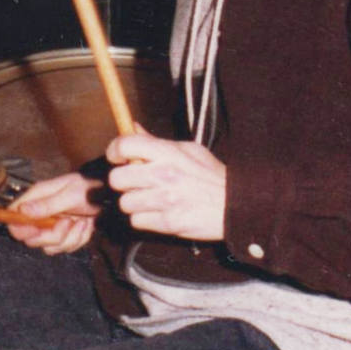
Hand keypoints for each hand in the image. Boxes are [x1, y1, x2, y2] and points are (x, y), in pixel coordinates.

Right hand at [6, 170, 102, 255]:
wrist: (107, 196)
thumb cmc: (87, 188)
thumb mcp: (70, 194)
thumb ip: (47, 204)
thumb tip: (23, 211)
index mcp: (36, 200)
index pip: (14, 220)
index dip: (21, 229)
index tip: (38, 228)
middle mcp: (40, 215)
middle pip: (31, 240)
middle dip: (53, 236)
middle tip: (68, 222)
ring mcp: (51, 228)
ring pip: (49, 247)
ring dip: (70, 238)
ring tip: (81, 222)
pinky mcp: (63, 236)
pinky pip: (65, 248)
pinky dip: (79, 238)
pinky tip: (86, 225)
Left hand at [105, 131, 227, 239]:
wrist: (235, 205)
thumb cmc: (211, 176)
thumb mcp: (188, 150)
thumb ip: (156, 142)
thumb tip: (132, 127)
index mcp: (169, 153)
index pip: (125, 145)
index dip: (115, 151)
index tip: (117, 157)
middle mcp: (164, 175)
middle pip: (117, 179)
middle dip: (123, 182)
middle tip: (136, 183)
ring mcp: (165, 200)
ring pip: (125, 203)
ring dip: (134, 203)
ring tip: (150, 200)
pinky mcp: (168, 222)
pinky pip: (137, 221)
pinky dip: (144, 219)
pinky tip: (158, 213)